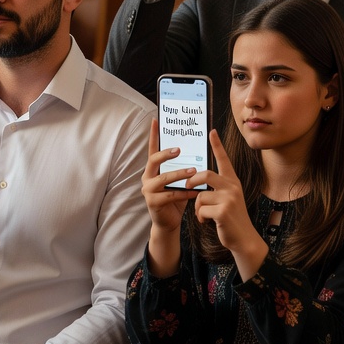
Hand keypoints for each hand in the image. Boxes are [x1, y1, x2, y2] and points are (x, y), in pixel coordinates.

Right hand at [140, 119, 196, 233]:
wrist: (169, 222)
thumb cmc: (175, 198)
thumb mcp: (178, 180)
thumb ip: (181, 167)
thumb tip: (196, 150)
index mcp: (153, 170)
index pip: (152, 149)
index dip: (153, 135)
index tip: (155, 120)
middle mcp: (147, 177)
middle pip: (154, 161)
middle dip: (166, 154)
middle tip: (179, 149)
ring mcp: (148, 190)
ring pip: (163, 179)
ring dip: (179, 174)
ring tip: (193, 172)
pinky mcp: (153, 202)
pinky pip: (170, 195)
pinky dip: (184, 192)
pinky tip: (195, 191)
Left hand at [192, 131, 265, 264]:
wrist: (243, 238)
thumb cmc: (231, 218)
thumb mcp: (228, 199)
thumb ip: (218, 188)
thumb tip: (199, 179)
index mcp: (233, 181)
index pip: (224, 159)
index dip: (217, 145)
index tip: (212, 131)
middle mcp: (232, 187)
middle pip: (206, 174)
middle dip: (193, 181)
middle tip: (188, 187)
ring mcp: (229, 198)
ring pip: (201, 195)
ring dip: (198, 207)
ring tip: (203, 215)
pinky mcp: (223, 211)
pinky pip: (201, 209)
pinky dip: (200, 217)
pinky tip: (206, 222)